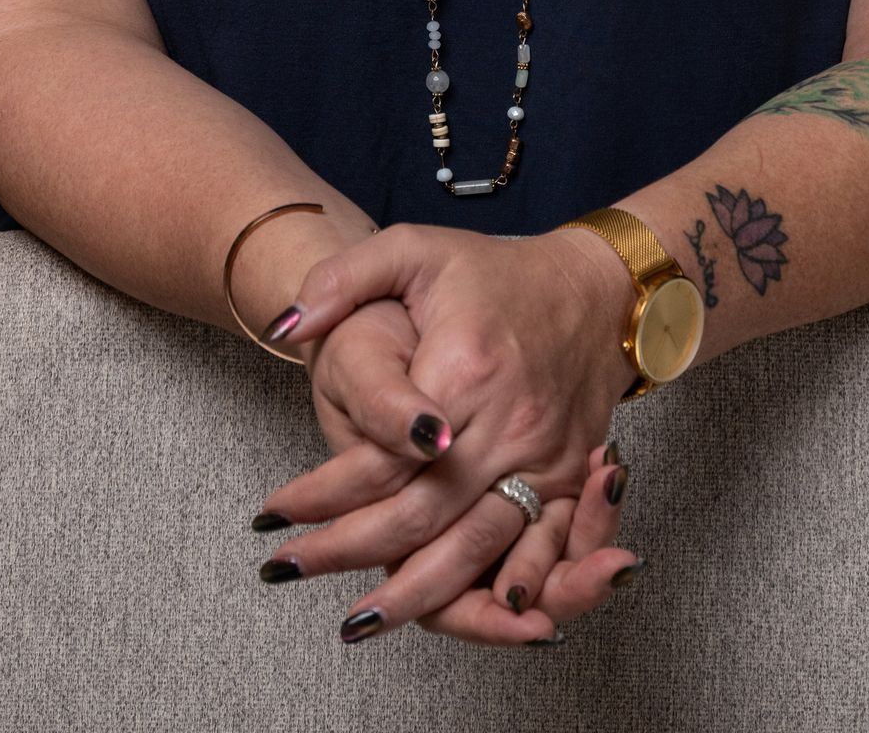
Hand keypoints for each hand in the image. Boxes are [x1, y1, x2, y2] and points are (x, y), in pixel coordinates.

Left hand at [253, 223, 644, 644]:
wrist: (593, 288)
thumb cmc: (495, 272)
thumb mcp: (414, 249)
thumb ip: (343, 279)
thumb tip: (285, 326)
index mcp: (464, 370)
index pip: (381, 458)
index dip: (322, 494)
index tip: (275, 511)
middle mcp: (507, 425)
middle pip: (419, 515)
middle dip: (348, 551)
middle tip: (286, 569)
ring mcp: (543, 460)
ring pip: (471, 548)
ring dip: (411, 594)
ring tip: (354, 619)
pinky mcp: (567, 482)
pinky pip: (528, 554)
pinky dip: (492, 596)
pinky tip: (450, 615)